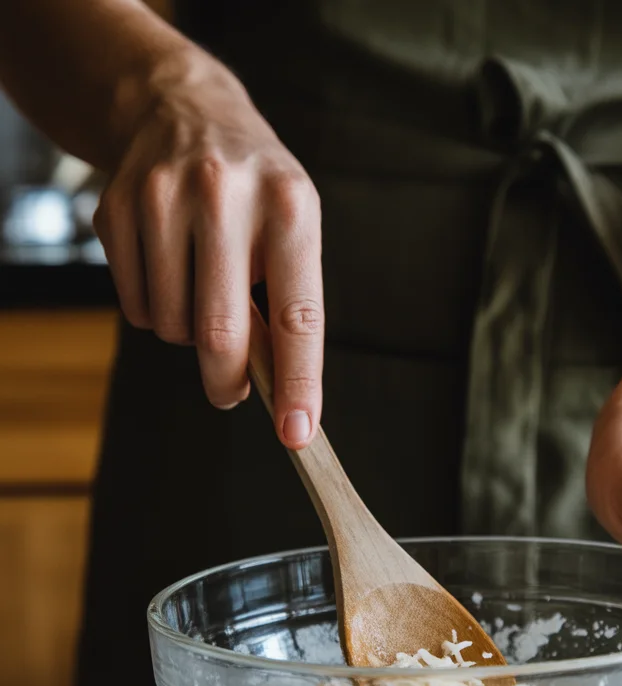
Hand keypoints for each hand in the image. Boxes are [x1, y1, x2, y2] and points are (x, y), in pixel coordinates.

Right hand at [93, 53, 321, 448]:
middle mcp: (225, 195)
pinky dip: (156, 313)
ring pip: (172, 326)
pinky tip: (169, 273)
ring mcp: (162, 199)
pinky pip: (136, 307)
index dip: (297, 382)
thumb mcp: (292, 228)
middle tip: (230, 393)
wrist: (180, 109)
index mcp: (289, 207)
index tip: (297, 432)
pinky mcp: (116, 210)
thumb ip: (285, 302)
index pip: (297, 316)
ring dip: (188, 338)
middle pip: (219, 333)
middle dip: (226, 380)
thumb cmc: (254, 190)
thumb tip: (273, 386)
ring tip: (202, 296)